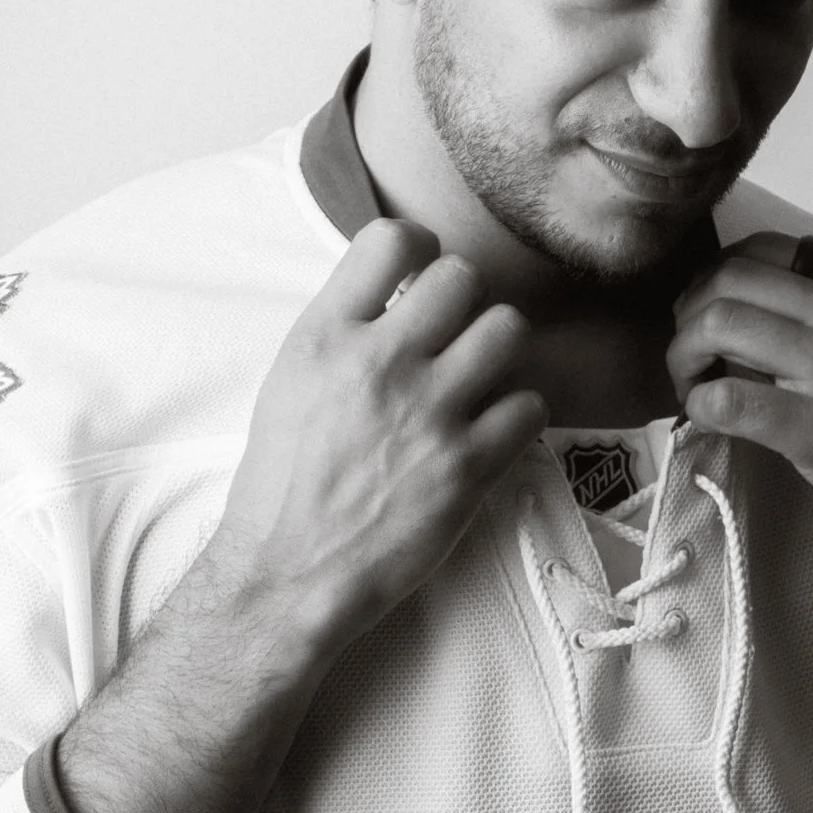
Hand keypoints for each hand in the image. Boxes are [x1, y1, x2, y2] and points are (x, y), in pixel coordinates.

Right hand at [201, 218, 546, 644]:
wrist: (289, 574)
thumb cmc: (282, 484)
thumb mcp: (290, 383)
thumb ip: (342, 331)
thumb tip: (395, 290)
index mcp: (326, 337)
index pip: (390, 239)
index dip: (417, 249)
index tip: (420, 275)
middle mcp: (381, 364)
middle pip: (462, 277)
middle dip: (463, 303)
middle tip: (452, 337)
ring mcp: (430, 414)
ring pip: (508, 329)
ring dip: (498, 351)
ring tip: (478, 380)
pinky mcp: (469, 466)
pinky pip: (529, 405)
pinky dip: (516, 416)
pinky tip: (490, 431)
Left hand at [667, 233, 812, 563]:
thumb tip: (733, 295)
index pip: (766, 248)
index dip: (717, 277)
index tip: (707, 312)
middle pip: (732, 279)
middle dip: (689, 315)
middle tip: (690, 354)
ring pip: (719, 325)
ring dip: (684, 356)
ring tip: (694, 385)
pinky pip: (727, 398)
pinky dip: (699, 404)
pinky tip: (705, 417)